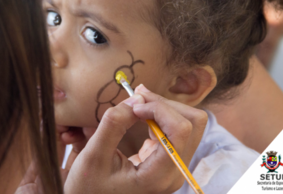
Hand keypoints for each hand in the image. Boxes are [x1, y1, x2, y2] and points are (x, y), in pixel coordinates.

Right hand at [64, 84, 207, 193]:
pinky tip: (142, 115)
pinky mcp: (168, 160)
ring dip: (165, 108)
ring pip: (189, 123)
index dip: (160, 108)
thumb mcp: (94, 155)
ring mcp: (175, 166)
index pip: (180, 129)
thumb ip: (114, 124)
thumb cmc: (89, 186)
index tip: (134, 105)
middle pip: (193, 123)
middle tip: (137, 97)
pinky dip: (161, 116)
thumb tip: (136, 98)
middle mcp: (175, 171)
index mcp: (160, 175)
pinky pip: (177, 130)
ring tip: (139, 104)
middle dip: (165, 104)